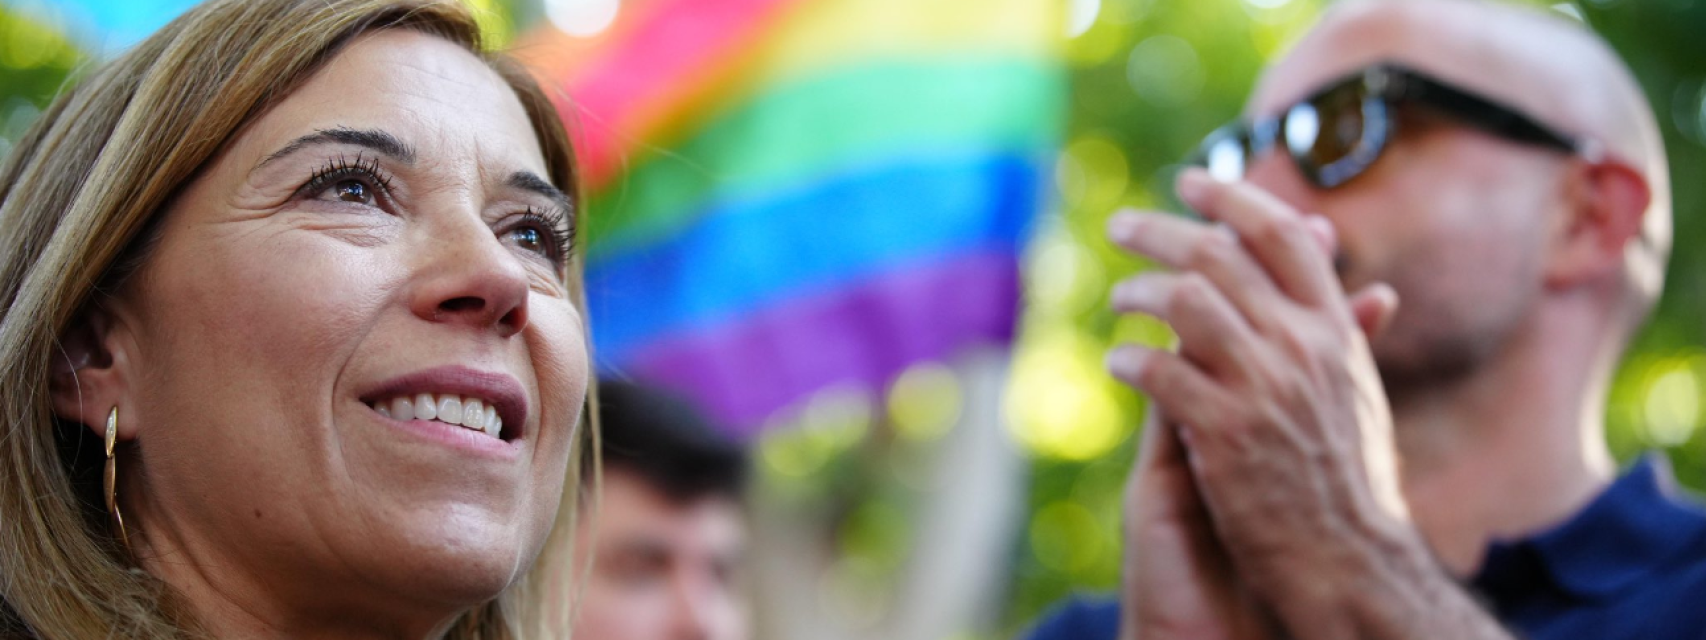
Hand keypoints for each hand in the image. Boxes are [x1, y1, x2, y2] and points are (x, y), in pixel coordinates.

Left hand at [1105, 169, 1414, 634]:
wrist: (1347, 558)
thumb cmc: (1350, 477)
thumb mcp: (1362, 394)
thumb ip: (1350, 336)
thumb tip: (1375, 287)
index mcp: (1335, 329)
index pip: (1283, 235)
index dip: (1232, 199)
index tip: (1191, 181)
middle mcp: (1302, 347)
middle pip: (1218, 256)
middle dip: (1161, 232)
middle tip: (1121, 227)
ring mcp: (1262, 387)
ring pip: (1183, 302)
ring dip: (1138, 294)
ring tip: (1117, 301)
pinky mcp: (1222, 432)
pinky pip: (1160, 371)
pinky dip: (1130, 358)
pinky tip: (1117, 360)